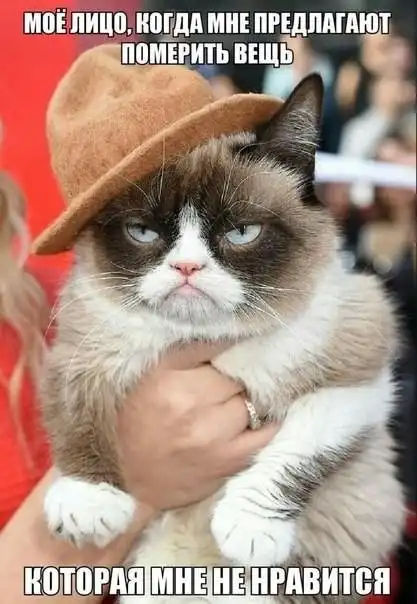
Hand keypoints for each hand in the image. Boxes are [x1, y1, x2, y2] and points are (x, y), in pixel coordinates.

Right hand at [118, 343, 277, 509]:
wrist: (135, 481)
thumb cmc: (140, 424)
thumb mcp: (149, 379)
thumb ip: (185, 354)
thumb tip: (227, 334)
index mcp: (165, 375)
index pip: (212, 345)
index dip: (229, 342)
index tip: (240, 337)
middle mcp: (188, 402)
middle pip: (234, 375)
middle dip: (233, 378)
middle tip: (222, 386)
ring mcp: (211, 433)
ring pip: (249, 401)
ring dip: (245, 402)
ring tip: (230, 406)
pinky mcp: (228, 459)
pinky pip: (264, 432)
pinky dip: (267, 423)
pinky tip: (260, 419)